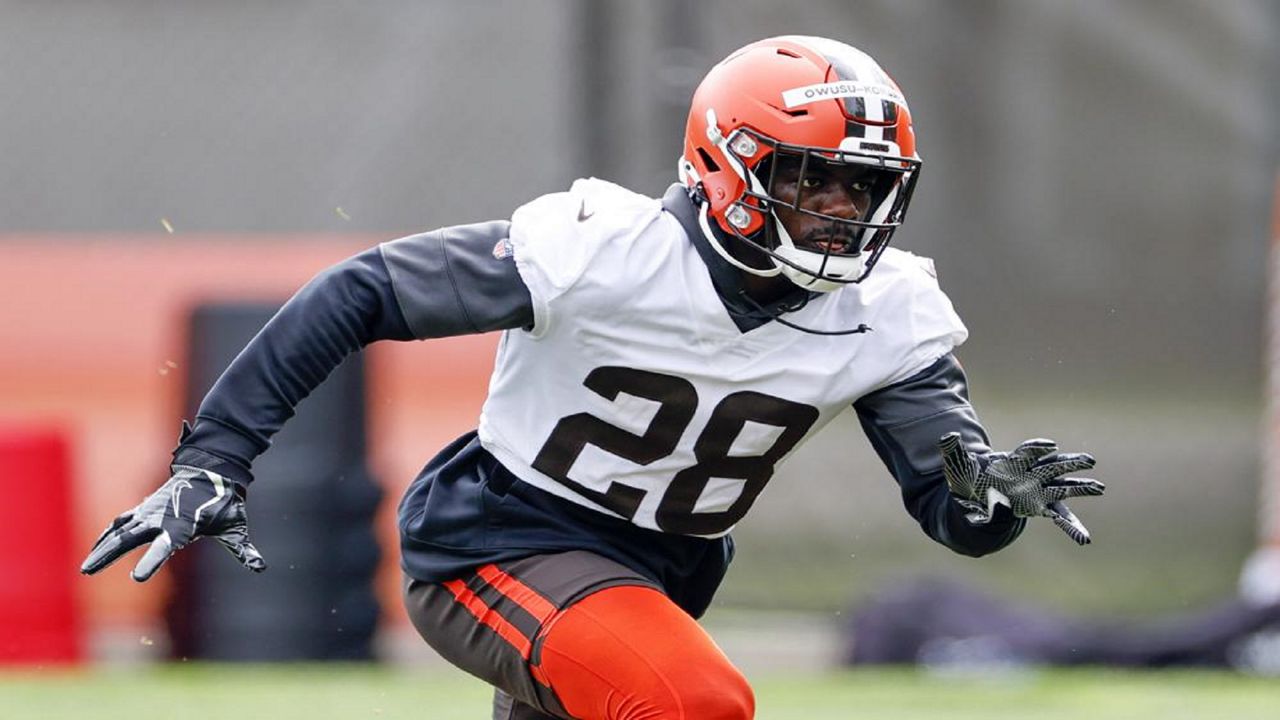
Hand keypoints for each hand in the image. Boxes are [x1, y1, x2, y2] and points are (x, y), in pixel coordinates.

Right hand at [80, 465, 265, 580]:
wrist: (212, 470)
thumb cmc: (224, 502)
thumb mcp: (235, 526)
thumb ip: (244, 549)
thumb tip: (260, 567)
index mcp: (183, 525)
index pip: (165, 547)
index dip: (151, 561)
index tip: (137, 577)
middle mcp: (162, 517)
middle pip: (130, 537)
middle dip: (108, 554)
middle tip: (88, 572)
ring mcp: (150, 510)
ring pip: (120, 529)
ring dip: (102, 547)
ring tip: (85, 568)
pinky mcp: (145, 507)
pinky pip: (121, 522)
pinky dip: (107, 534)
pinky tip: (96, 547)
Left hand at [938, 432, 1103, 544]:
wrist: (973, 496)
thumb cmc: (967, 479)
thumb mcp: (957, 466)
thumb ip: (954, 452)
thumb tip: (947, 437)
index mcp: (1010, 462)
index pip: (1026, 452)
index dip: (1037, 448)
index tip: (1049, 445)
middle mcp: (1028, 474)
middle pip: (1052, 465)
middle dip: (1069, 463)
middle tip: (1089, 460)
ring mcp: (1037, 489)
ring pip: (1062, 487)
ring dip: (1079, 487)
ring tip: (1099, 488)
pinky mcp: (1039, 506)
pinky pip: (1058, 516)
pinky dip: (1070, 526)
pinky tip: (1084, 539)